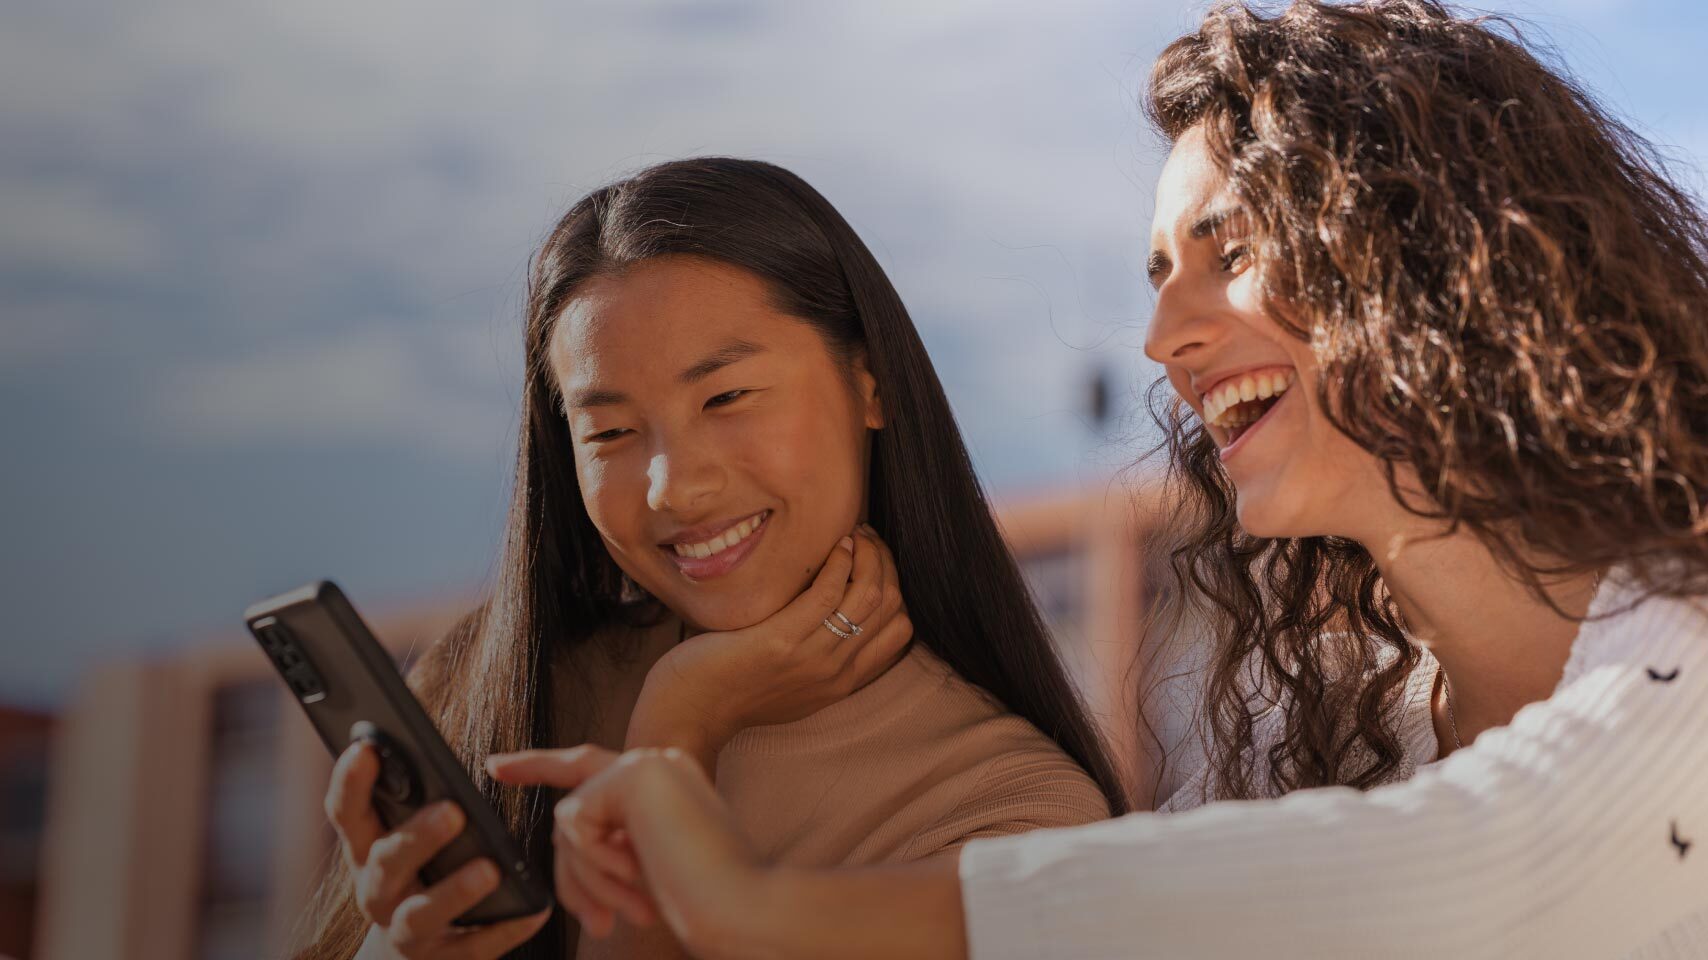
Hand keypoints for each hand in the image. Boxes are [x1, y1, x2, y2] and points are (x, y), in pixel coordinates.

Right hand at [324, 740, 550, 958]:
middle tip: (451, 811)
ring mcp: (405, 933)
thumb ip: (410, 801)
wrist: (406, 959)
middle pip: (386, 863)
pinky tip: (535, 910)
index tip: (366, 747)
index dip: (350, 782)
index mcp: (367, 851)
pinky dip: (505, 930)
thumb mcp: (403, 839)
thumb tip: (428, 750)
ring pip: (420, 914)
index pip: (347, 814)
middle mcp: (377, 892)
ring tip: (489, 871)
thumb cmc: (415, 876)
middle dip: (416, 837)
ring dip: (454, 892)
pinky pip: (474, 948)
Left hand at [485, 745, 764, 957]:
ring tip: (630, 911)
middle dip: (572, 869)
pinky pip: (576, 823)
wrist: (744, 904)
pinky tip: (636, 877)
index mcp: (669, 784)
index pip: (592, 767)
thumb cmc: (707, 900)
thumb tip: (566, 832)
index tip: (496, 766)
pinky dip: (595, 863)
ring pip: (570, 821)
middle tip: (597, 926)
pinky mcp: (636, 774)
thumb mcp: (646, 869)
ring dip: (591, 878)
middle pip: (576, 805)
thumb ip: (610, 842)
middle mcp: (659, 764)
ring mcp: (647, 763)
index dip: (540, 764)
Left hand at [627, 524, 913, 768]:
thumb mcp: (792, 683)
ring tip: (853, 535)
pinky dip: (838, 561)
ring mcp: (813, 658)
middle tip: (866, 539)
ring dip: (868, 554)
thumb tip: (834, 613)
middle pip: (891, 607)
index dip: (894, 587)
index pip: (900, 631)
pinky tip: (832, 545)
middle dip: (885, 563)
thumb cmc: (731, 690)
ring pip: (869, 595)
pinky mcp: (783, 640)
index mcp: (842, 683)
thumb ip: (820, 657)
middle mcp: (836, 672)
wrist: (691, 713)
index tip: (873, 562)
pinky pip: (827, 592)